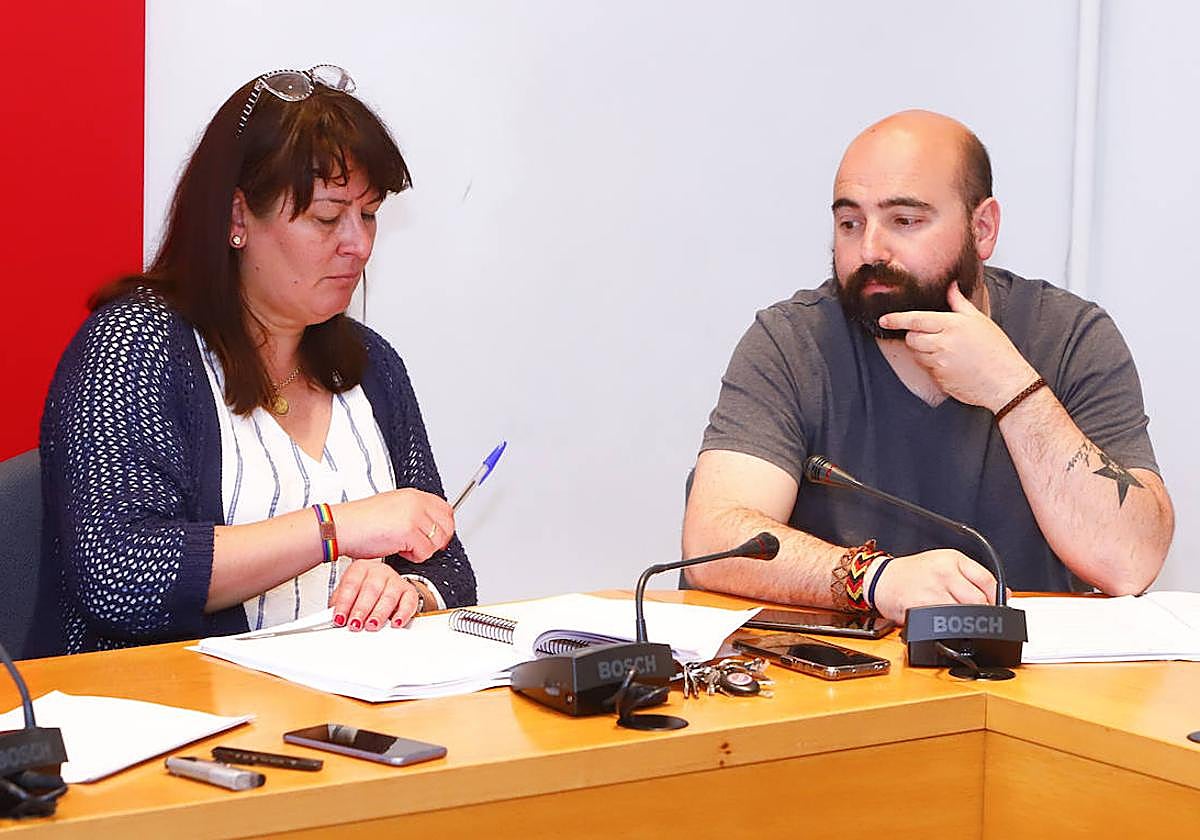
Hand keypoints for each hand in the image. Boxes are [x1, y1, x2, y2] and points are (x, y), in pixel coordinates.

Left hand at [329, 559, 423, 629]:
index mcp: (361, 568)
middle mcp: (379, 571)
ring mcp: (395, 579)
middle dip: (362, 609)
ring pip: (389, 596)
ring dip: (380, 613)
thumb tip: (334, 617)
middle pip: (371, 589)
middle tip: (355, 623)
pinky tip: (396, 622)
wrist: (382, 584)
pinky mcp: (409, 590)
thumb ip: (340, 604)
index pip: (351, 584)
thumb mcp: (347, 593)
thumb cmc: (362, 590)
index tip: (340, 618)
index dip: (344, 603)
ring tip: (372, 625)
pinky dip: (403, 613)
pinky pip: (409, 601)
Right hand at [335, 488, 453, 561]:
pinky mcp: (409, 531)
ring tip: (404, 547)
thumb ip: (413, 512)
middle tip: (422, 546)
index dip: (444, 526)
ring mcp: (414, 515)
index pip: (445, 509)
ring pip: (437, 541)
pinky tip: (398, 550)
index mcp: (413, 495)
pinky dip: (413, 557)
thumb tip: (429, 526)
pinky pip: (424, 552)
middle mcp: (416, 502)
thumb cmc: (360, 522)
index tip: (436, 536)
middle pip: (447, 525)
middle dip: (437, 540)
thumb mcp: (392, 507)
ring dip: (423, 549)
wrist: (342, 527)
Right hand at [871, 548, 997, 623]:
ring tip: (959, 619)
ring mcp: (932, 590)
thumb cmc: (914, 573)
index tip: (997, 605)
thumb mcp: (945, 564)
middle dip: (983, 613)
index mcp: (953, 559)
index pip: (987, 580)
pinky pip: (945, 622)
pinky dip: (949, 626)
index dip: (996, 597)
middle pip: (978, 600)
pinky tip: (944, 622)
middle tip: (978, 617)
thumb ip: (974, 576)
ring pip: (964, 614)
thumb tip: (1003, 594)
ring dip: (966, 621)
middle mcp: (943, 572)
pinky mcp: (921, 607)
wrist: (882, 579)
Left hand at [877, 282, 1036, 411]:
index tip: (885, 319)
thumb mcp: (979, 320)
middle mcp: (942, 343)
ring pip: (917, 354)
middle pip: (911, 338)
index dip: (897, 319)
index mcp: (951, 325)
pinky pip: (926, 369)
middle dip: (915, 336)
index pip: (916, 319)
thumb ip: (959, 303)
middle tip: (933, 337)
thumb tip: (951, 287)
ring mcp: (939, 362)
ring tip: (946, 351)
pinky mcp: (939, 378)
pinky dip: (932, 365)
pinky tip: (950, 364)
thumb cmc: (996, 350)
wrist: (1004, 381)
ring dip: (923, 351)